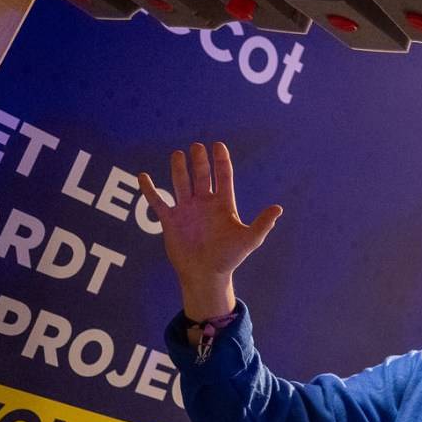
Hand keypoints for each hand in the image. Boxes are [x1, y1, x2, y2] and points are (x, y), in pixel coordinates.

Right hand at [137, 142, 282, 318]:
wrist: (206, 275)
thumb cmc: (228, 258)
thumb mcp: (248, 240)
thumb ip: (262, 224)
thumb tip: (278, 209)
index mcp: (223, 204)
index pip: (223, 176)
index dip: (221, 161)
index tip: (218, 145)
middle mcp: (204, 203)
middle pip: (202, 176)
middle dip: (200, 161)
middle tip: (197, 146)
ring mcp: (186, 210)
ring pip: (181, 183)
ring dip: (179, 169)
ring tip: (178, 153)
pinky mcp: (170, 220)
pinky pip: (158, 201)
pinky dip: (149, 189)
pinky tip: (143, 176)